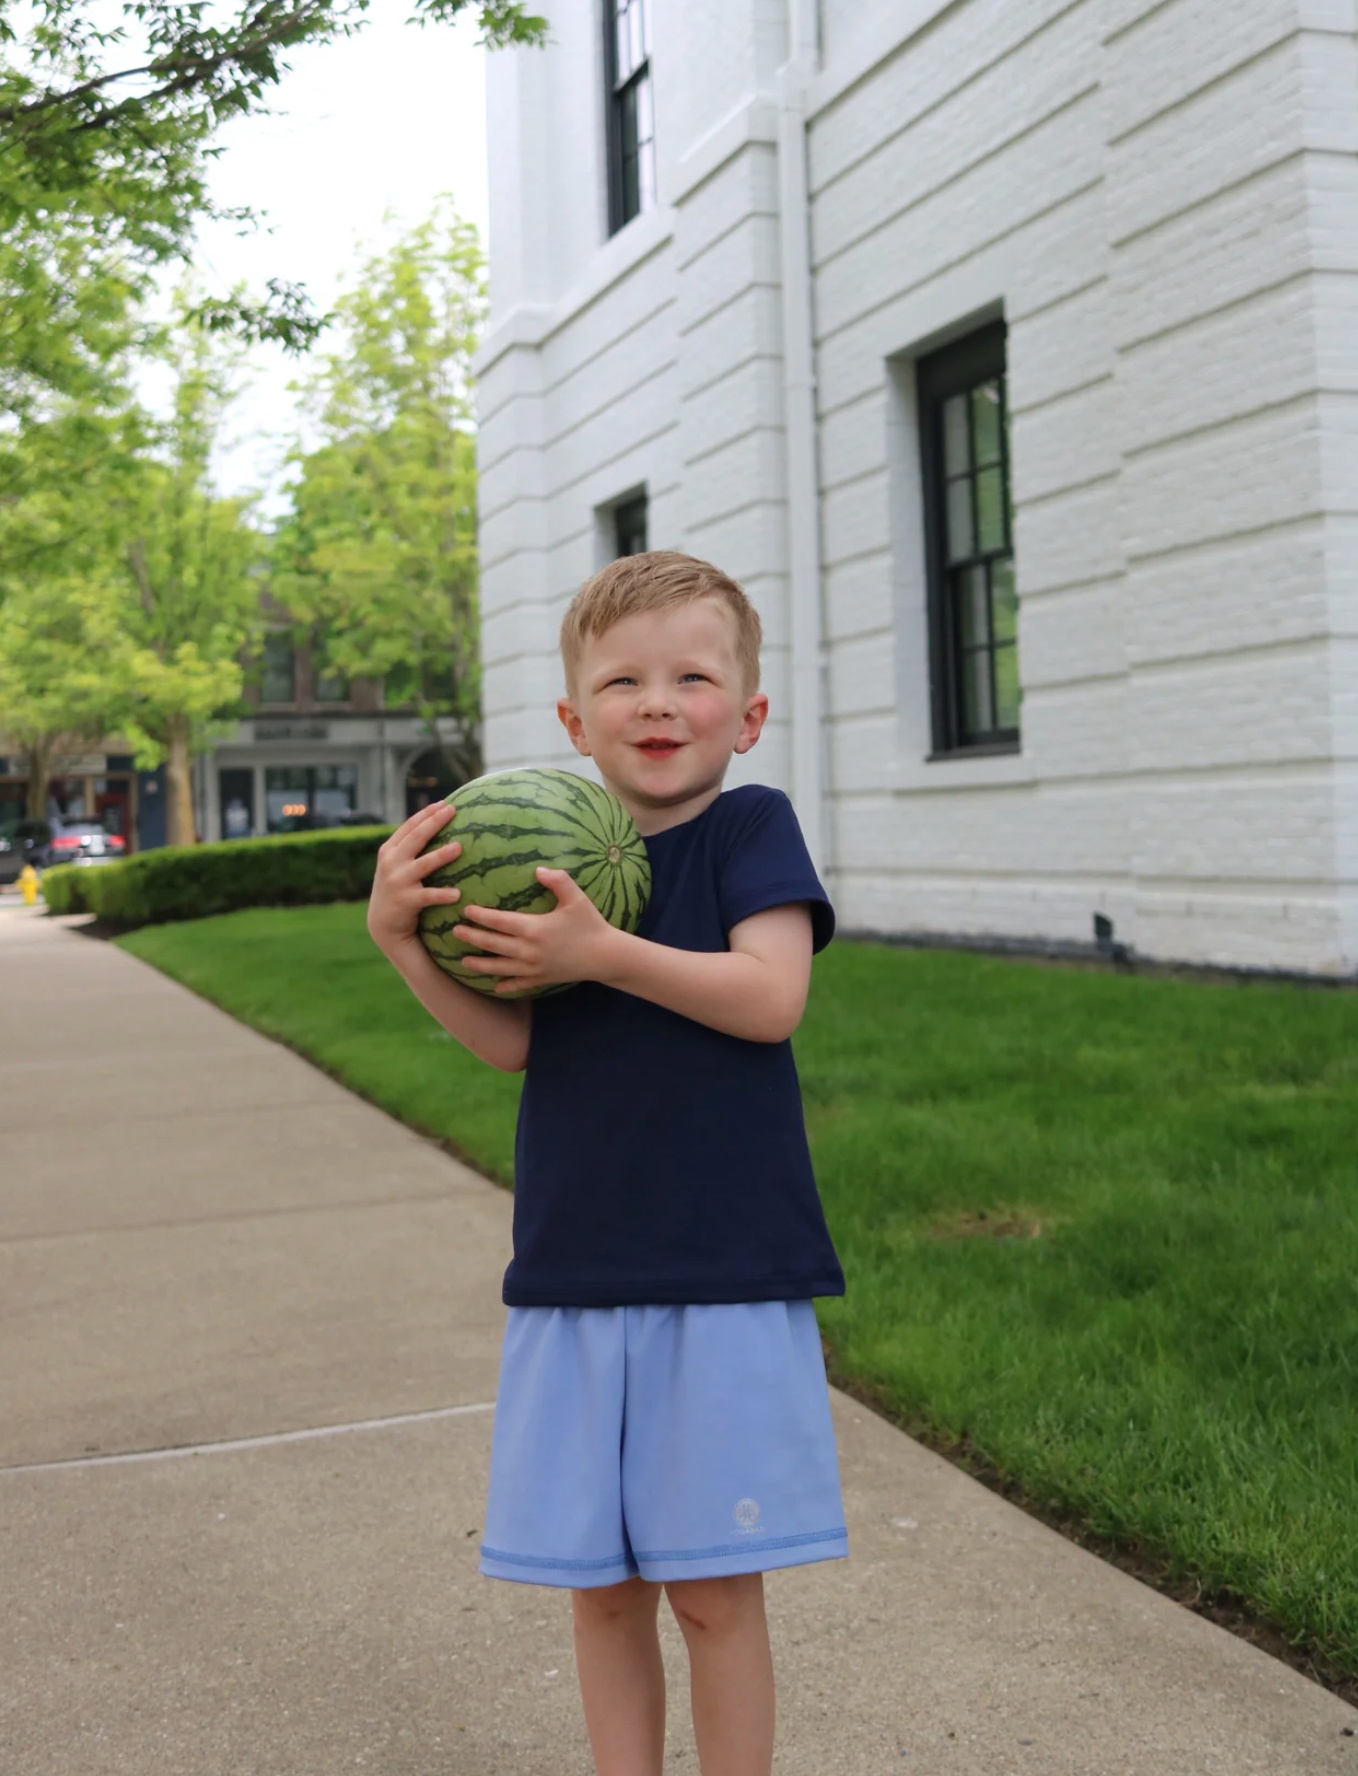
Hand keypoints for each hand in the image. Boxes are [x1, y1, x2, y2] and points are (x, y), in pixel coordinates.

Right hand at [367, 801, 463, 958]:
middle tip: (453, 811)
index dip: (426, 814)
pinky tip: (456, 894)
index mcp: (390, 851)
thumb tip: (436, 824)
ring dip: (441, 855)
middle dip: (434, 822)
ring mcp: (397, 881)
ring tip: (458, 847)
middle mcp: (391, 862)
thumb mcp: (396, 865)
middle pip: (416, 838)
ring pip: (423, 864)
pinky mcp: (405, 901)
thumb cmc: (398, 889)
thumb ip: (409, 848)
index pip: (409, 826)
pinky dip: (442, 894)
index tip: (444, 803)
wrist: (383, 924)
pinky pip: (427, 896)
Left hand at [454, 867, 621, 994]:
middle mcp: (529, 950)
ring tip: (464, 961)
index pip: (499, 921)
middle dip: (472, 938)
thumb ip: (558, 880)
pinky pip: (519, 984)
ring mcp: (534, 968)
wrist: (606, 956)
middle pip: (493, 944)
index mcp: (534, 928)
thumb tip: (538, 869)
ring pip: (500, 967)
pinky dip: (506, 985)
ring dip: (480, 964)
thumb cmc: (591, 924)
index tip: (466, 910)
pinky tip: (496, 985)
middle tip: (455, 932)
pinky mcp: (542, 979)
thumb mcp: (576, 898)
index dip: (480, 916)